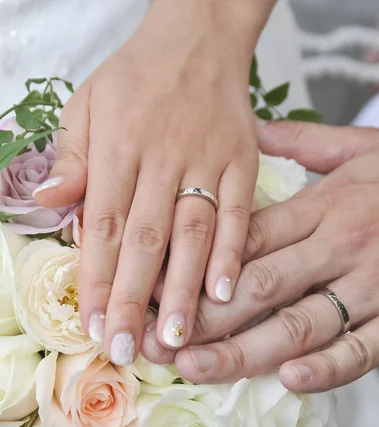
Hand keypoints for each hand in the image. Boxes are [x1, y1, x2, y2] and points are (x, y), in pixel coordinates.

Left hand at [32, 0, 274, 365]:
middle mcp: (162, 157)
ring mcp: (207, 161)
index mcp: (118, 144)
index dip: (97, 279)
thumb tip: (48, 204)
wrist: (199, 39)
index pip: (103, 224)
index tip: (94, 325)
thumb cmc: (137, 78)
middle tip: (129, 349)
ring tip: (177, 339)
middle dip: (135, 299)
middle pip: (145, 239)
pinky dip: (233, 254)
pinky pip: (239, 214)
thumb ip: (70, 157)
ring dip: (184, 290)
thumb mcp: (87, 103)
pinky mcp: (242, 163)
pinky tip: (224, 294)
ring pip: (193, 234)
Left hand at [143, 121, 378, 391]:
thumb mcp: (362, 148)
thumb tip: (247, 130)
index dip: (197, 266)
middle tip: (157, 340)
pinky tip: (287, 379)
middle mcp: (342, 246)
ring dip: (244, 350)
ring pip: (300, 323)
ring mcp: (374, 286)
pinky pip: (362, 349)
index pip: (249, 238)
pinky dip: (327, 367)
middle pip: (260, 286)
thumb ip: (302, 143)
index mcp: (324, 206)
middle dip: (204, 317)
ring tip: (197, 368)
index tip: (157, 288)